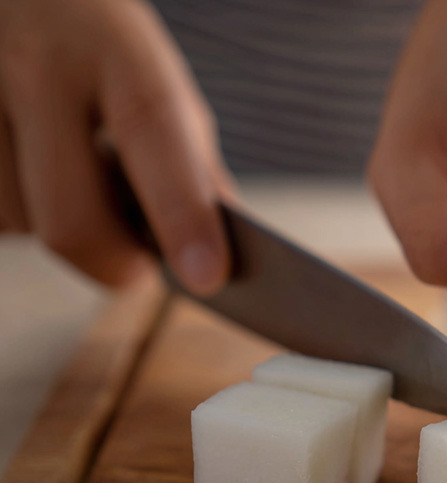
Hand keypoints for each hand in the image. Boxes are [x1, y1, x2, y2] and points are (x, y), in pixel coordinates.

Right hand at [0, 0, 233, 294]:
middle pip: (70, 215)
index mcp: (113, 43)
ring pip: (20, 222)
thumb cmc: (88, 38)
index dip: (181, 211)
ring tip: (68, 174)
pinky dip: (16, 208)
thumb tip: (219, 251)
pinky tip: (28, 167)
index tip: (208, 275)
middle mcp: (34, 62)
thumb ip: (188, 158)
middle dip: (113, 262)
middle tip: (139, 264)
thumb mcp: (150, 72)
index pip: (151, 130)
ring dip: (54, 224)